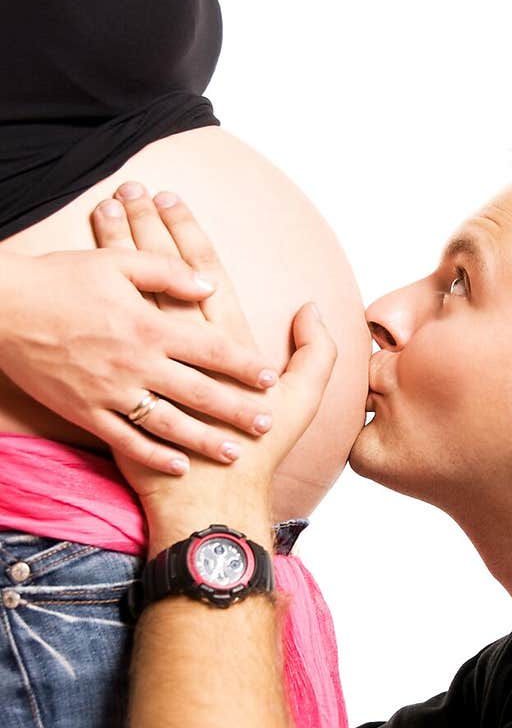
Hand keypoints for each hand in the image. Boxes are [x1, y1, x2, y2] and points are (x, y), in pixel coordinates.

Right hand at [0, 218, 279, 477]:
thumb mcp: (117, 263)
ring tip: (232, 453)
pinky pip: (125, 440)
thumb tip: (210, 284)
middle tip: (266, 424)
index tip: (269, 378)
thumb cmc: (61, 279)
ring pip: (168, 424)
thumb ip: (168, 272)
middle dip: (236, 411)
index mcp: (148, 325)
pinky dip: (154, 455)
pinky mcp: (85, 412)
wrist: (1, 308)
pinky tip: (179, 464)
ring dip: (203, 441)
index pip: (209, 348)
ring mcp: (109, 392)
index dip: (243, 364)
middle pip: (198, 392)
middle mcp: (135, 363)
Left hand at [96, 190, 336, 533]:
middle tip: (134, 187)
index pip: (201, 272)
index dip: (186, 232)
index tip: (171, 196)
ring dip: (117, 253)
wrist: (209, 503)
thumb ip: (316, 354)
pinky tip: (87, 274)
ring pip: (127, 296)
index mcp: (222, 343)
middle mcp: (178, 349)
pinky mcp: (120, 391)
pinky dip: (95, 304)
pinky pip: (103, 330)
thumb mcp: (302, 403)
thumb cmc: (257, 455)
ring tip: (105, 212)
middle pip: (158, 274)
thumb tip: (312, 309)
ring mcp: (146, 369)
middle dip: (146, 228)